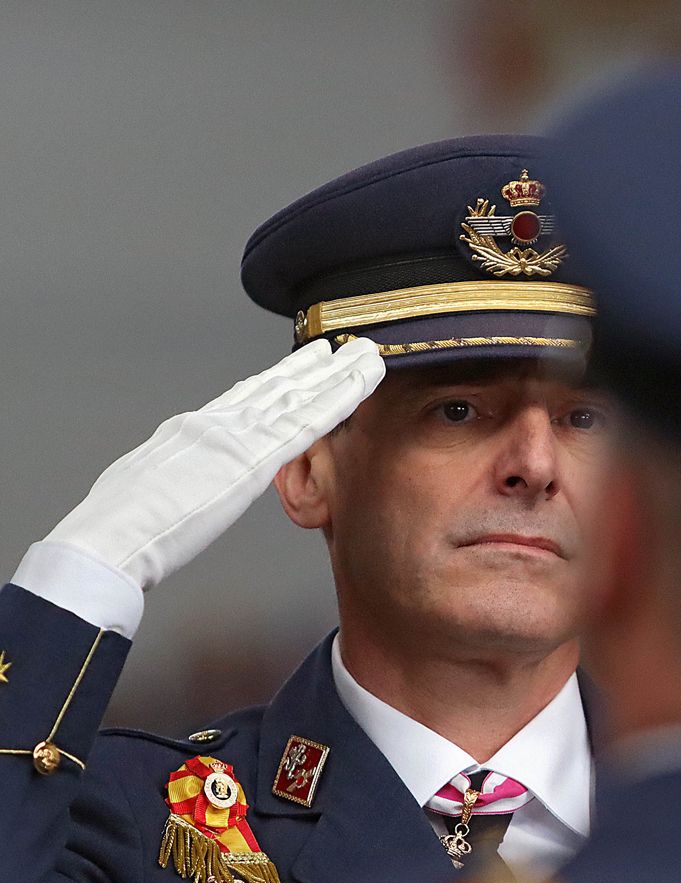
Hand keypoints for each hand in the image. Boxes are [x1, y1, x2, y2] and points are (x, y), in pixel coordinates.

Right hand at [44, 338, 384, 590]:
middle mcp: (218, 423)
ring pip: (300, 395)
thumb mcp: (145, 484)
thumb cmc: (119, 525)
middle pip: (278, 387)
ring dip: (338, 375)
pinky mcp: (253, 457)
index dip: (278, 378)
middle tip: (344, 347)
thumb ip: (174, 473)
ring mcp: (237, 436)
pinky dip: (338, 400)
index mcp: (191, 429)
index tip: (300, 363)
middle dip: (314, 367)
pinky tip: (360, 385)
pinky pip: (308, 422)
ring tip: (366, 354)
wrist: (112, 535)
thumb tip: (179, 478)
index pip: (245, 397)